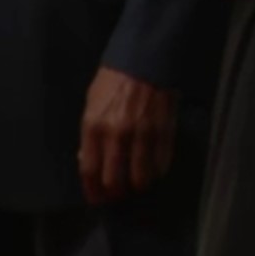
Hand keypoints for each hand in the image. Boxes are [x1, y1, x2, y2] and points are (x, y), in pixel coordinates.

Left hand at [78, 66, 177, 204]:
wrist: (145, 58)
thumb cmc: (114, 79)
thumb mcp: (91, 103)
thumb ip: (90, 133)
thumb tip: (89, 159)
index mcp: (94, 126)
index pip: (90, 170)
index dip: (93, 190)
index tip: (97, 198)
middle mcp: (117, 134)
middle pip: (114, 179)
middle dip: (115, 191)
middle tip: (118, 193)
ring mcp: (143, 133)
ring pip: (140, 176)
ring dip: (138, 185)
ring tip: (137, 184)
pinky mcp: (165, 130)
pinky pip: (161, 163)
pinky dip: (158, 171)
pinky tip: (155, 171)